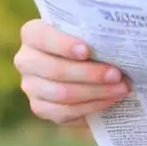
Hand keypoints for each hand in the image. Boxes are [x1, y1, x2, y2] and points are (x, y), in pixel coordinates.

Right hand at [14, 19, 129, 123]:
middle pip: (55, 70)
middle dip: (90, 74)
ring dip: (96, 92)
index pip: (43, 37)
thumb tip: (116, 41)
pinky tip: (109, 100)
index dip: (64, 45)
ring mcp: (30, 86)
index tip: (87, 50)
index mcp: (32, 34)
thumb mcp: (89, 35)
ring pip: (62, 93)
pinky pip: (65, 111)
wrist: (85, 71)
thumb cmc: (89, 46)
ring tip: (120, 88)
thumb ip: (94, 35)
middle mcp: (26, 60)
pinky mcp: (40, 107)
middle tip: (116, 75)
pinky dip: (91, 106)